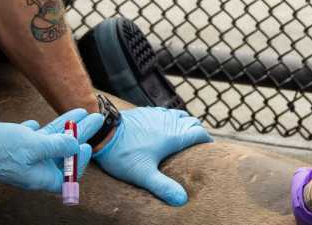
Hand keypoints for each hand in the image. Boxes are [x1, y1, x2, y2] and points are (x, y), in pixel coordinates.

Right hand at [0, 108, 102, 191]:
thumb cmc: (1, 148)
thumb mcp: (35, 146)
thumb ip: (57, 146)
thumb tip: (76, 145)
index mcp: (39, 176)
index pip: (67, 175)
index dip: (79, 161)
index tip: (87, 144)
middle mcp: (32, 167)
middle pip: (62, 153)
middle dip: (79, 135)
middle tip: (95, 118)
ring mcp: (22, 155)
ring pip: (49, 140)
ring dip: (65, 126)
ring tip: (80, 111)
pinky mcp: (12, 143)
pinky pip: (31, 137)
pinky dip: (39, 129)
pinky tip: (41, 123)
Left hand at [92, 107, 211, 205]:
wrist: (103, 132)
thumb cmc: (123, 154)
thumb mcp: (144, 175)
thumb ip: (163, 187)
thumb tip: (182, 200)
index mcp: (172, 136)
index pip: (199, 133)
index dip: (206, 141)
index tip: (208, 150)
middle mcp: (168, 121)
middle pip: (192, 121)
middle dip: (197, 131)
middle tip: (196, 146)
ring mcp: (156, 114)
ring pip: (179, 114)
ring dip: (184, 123)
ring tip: (182, 137)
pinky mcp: (145, 111)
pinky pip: (165, 111)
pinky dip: (170, 118)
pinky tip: (163, 127)